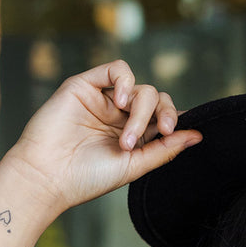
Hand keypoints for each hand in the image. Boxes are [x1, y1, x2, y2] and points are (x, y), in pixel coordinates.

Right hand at [5, 59, 202, 215]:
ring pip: (141, 87)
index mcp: (134, 136)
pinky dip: (127, 81)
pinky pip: (117, 68)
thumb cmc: (86, 178)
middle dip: (163, 115)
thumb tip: (198, 135)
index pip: (164, 117)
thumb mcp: (134, 167)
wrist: (47, 177)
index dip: (175, 119)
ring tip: (127, 137)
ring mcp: (104, 100)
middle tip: (161, 132)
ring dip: (143, 110)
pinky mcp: (86, 85)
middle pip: (156, 100)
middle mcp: (120, 116)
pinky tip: (121, 101)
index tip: (175, 133)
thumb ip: (164, 150)